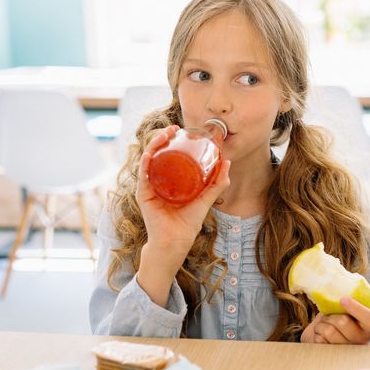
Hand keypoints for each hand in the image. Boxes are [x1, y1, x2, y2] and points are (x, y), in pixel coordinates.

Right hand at [136, 125, 230, 270]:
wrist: (177, 241)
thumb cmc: (187, 223)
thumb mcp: (206, 199)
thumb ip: (217, 183)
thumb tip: (227, 162)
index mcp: (168, 179)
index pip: (167, 154)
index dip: (171, 140)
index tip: (180, 129)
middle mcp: (156, 180)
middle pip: (157, 153)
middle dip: (163, 137)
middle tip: (174, 129)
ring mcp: (148, 186)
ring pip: (148, 160)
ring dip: (154, 144)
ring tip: (165, 134)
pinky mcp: (143, 195)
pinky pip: (142, 175)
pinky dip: (145, 163)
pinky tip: (150, 153)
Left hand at [300, 287, 369, 344]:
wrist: (324, 332)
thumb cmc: (343, 316)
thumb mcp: (356, 305)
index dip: (357, 308)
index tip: (343, 298)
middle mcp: (360, 341)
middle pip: (343, 322)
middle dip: (331, 314)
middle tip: (329, 313)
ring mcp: (345, 349)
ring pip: (329, 330)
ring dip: (322, 323)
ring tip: (325, 323)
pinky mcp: (331, 354)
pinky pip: (320, 339)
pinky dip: (317, 332)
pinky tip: (321, 333)